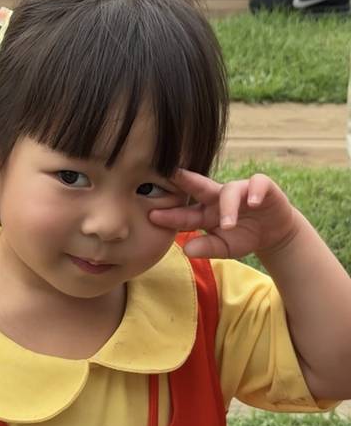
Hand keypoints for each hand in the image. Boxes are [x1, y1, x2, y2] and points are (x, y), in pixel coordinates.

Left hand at [149, 169, 297, 259]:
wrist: (273, 232)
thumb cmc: (243, 237)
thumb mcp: (224, 248)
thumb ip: (207, 248)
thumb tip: (187, 250)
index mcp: (205, 212)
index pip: (185, 213)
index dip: (171, 215)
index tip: (152, 216)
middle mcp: (219, 197)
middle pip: (200, 187)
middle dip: (186, 180)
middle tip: (173, 175)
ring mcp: (240, 190)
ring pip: (229, 191)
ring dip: (228, 208)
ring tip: (228, 226)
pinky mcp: (262, 187)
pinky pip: (257, 184)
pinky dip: (255, 192)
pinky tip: (252, 203)